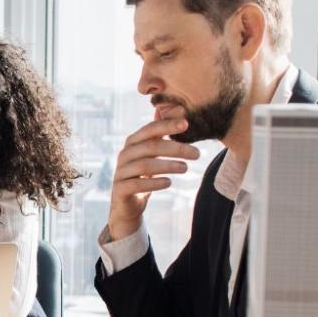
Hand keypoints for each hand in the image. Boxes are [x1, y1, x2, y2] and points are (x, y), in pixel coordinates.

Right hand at [107, 107, 200, 240]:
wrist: (127, 206)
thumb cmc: (142, 177)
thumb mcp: (150, 155)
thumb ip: (157, 135)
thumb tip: (168, 110)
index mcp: (132, 143)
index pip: (150, 130)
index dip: (167, 125)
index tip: (187, 124)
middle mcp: (125, 155)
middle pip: (150, 147)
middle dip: (175, 148)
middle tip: (197, 154)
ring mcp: (121, 172)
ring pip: (145, 165)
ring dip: (168, 165)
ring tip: (185, 168)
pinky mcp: (120, 189)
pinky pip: (137, 184)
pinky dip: (154, 183)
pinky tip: (169, 182)